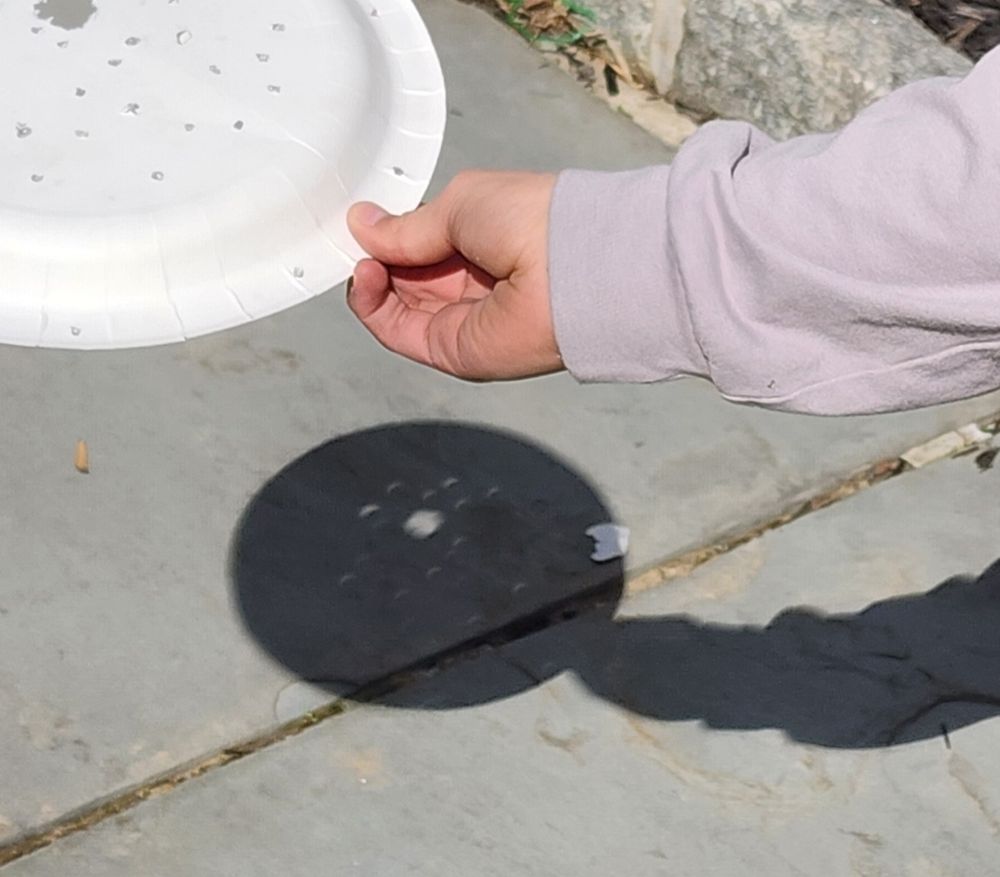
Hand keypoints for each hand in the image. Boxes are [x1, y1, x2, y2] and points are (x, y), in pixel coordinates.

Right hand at [346, 170, 563, 379]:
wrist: (570, 268)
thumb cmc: (531, 220)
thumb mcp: (458, 204)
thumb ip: (407, 226)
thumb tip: (363, 225)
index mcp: (477, 241)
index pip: (418, 243)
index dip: (387, 234)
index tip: (363, 221)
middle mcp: (468, 282)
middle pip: (401, 277)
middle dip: (374, 258)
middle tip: (355, 240)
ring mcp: (458, 318)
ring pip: (393, 307)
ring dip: (369, 282)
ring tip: (365, 261)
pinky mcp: (450, 349)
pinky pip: (397, 332)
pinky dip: (373, 308)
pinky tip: (368, 278)